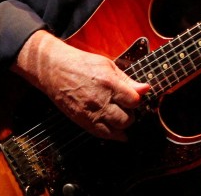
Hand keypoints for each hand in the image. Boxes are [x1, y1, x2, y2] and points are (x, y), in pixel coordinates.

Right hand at [13, 30, 151, 140]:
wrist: (54, 70)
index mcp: (109, 83)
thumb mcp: (107, 65)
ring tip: (120, 116)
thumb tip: (146, 88)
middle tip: (127, 107)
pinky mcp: (82, 121)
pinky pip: (102, 134)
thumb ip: (127, 79)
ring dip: (122, 124)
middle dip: (131, 114)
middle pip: (127, 119)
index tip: (132, 96)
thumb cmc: (81, 64)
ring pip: (116, 130)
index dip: (136, 99)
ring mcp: (90, 113)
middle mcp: (101, 101)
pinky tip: (117, 132)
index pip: (134, 101)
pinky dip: (112, 135)